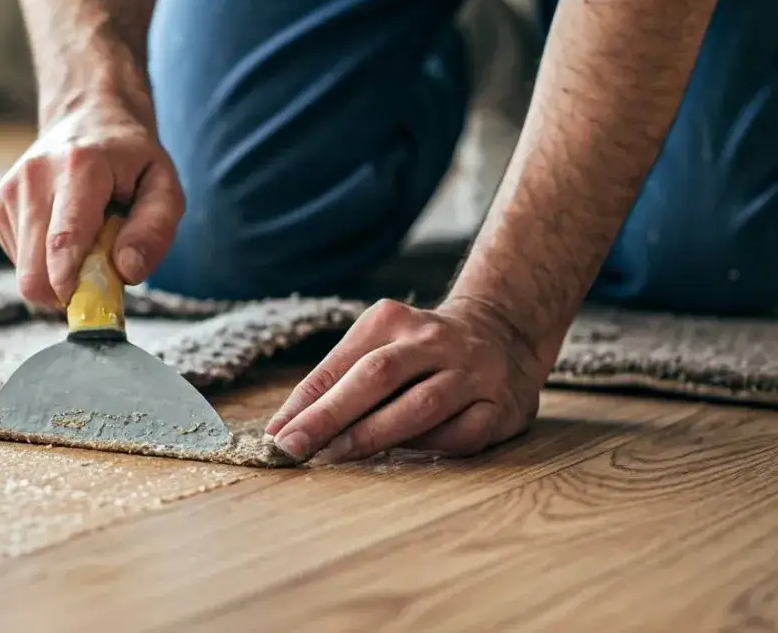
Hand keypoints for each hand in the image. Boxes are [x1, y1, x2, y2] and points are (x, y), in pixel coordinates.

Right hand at [0, 95, 183, 307]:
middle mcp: (35, 177)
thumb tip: (126, 271)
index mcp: (79, 168)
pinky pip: (21, 263)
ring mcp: (10, 192)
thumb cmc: (131, 159)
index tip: (89, 305)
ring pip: (26, 274)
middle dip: (69, 291)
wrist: (87, 116)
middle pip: (35, 272)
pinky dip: (46, 262)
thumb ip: (154, 229)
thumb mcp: (164, 186)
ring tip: (85, 242)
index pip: (63, 241)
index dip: (71, 285)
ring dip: (59, 275)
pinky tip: (64, 234)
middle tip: (100, 277)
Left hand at [266, 296, 548, 462]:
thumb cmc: (418, 354)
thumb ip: (336, 384)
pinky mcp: (499, 405)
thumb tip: (285, 430)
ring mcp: (470, 370)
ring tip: (336, 456)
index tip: (275, 435)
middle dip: (329, 416)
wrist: (502, 332)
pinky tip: (407, 454)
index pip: (340, 365)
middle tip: (293, 448)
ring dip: (374, 435)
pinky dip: (429, 447)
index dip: (305, 402)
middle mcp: (432, 339)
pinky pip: (460, 434)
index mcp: (391, 320)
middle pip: (375, 377)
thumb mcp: (376, 348)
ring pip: (420, 406)